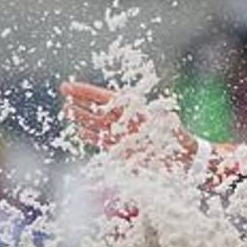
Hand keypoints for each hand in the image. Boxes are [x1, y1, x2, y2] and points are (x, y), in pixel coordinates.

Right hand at [59, 81, 195, 159]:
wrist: (182, 159)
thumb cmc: (179, 139)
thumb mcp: (173, 127)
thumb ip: (167, 123)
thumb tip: (169, 117)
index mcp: (135, 111)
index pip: (107, 98)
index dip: (88, 92)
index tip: (70, 86)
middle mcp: (126, 121)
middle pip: (99, 109)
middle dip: (81, 102)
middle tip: (64, 96)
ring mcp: (122, 134)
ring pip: (97, 124)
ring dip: (82, 118)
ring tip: (67, 111)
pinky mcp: (121, 149)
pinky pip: (102, 141)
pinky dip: (90, 137)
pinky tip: (79, 132)